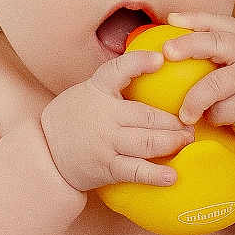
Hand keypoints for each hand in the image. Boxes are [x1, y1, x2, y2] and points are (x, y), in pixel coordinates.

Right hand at [39, 49, 193, 192]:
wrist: (42, 152)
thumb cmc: (72, 118)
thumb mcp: (87, 91)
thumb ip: (114, 84)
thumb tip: (155, 65)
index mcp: (97, 90)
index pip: (118, 70)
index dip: (139, 63)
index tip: (159, 59)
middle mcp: (104, 116)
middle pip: (148, 116)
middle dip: (175, 120)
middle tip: (192, 122)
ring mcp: (106, 143)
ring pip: (148, 142)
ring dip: (173, 142)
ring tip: (187, 141)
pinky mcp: (107, 167)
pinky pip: (136, 171)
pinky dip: (156, 174)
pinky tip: (172, 175)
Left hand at [161, 11, 234, 142]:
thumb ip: (218, 46)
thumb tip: (172, 32)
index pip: (216, 21)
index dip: (193, 18)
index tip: (171, 21)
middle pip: (215, 44)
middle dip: (188, 45)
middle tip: (167, 53)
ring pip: (213, 85)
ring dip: (194, 101)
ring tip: (184, 115)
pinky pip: (221, 111)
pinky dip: (213, 117)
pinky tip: (217, 118)